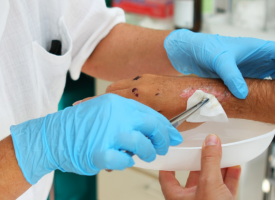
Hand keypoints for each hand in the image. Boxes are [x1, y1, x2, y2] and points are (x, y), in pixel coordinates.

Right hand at [10, 94, 182, 184]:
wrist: (53, 133)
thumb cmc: (81, 123)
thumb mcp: (106, 109)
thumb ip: (126, 114)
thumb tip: (148, 126)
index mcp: (118, 102)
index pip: (150, 113)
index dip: (166, 126)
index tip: (173, 135)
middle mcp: (116, 114)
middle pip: (151, 126)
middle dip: (162, 140)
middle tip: (163, 147)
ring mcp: (108, 132)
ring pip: (141, 144)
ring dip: (147, 152)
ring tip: (146, 155)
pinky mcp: (99, 151)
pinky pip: (123, 160)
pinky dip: (127, 162)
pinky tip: (123, 160)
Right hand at [79, 74, 205, 131]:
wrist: (204, 92)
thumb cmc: (189, 108)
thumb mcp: (165, 123)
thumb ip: (148, 128)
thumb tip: (138, 139)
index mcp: (141, 97)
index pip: (110, 100)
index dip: (96, 106)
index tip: (85, 109)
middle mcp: (140, 84)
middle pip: (111, 92)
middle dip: (105, 102)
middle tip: (104, 115)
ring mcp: (144, 79)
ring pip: (119, 86)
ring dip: (116, 97)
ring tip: (118, 111)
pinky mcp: (150, 77)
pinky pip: (129, 84)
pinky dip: (125, 93)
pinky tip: (132, 104)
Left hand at [159, 134, 240, 199]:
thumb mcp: (209, 186)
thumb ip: (209, 162)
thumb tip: (211, 143)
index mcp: (176, 197)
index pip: (167, 174)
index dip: (170, 161)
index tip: (175, 149)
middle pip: (193, 175)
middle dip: (201, 161)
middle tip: (205, 147)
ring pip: (211, 181)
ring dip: (218, 167)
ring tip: (222, 153)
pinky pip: (225, 189)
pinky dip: (229, 177)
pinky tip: (233, 168)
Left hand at [165, 29, 274, 98]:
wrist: (189, 53)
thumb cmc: (205, 48)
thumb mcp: (220, 60)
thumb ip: (231, 75)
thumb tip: (243, 94)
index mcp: (257, 49)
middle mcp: (256, 59)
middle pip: (274, 70)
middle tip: (274, 97)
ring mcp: (248, 70)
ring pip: (267, 80)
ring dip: (269, 89)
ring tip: (269, 101)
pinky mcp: (238, 78)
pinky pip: (254, 86)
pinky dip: (257, 93)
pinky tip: (256, 102)